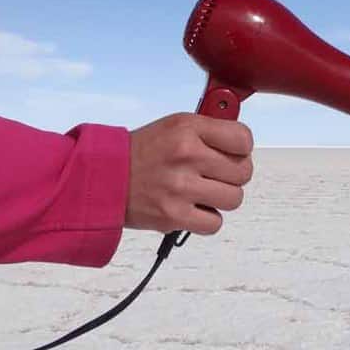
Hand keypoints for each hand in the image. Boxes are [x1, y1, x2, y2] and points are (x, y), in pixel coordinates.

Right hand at [125, 113, 254, 234]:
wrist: (105, 177)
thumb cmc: (142, 151)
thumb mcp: (175, 126)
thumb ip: (209, 131)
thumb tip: (243, 142)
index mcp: (188, 128)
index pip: (243, 139)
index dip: (241, 148)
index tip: (232, 152)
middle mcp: (186, 155)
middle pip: (243, 172)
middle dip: (233, 175)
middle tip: (214, 174)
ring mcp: (180, 187)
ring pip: (234, 198)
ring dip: (222, 198)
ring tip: (203, 191)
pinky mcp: (174, 215)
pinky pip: (215, 223)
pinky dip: (207, 219)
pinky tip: (193, 208)